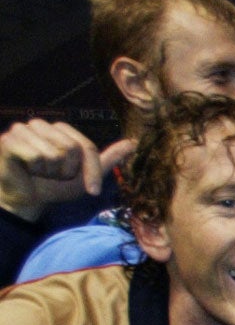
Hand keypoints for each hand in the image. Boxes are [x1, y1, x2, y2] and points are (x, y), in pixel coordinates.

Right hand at [0, 121, 132, 222]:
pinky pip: (36, 156)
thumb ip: (108, 159)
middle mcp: (40, 124)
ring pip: (54, 154)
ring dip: (50, 172)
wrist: (28, 201)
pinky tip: (26, 169)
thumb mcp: (86, 175)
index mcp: (60, 129)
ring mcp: (22, 130)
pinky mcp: (9, 140)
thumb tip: (133, 143)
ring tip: (39, 172)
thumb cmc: (55, 187)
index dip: (91, 171)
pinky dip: (34, 169)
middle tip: (53, 175)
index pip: (86, 147)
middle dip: (67, 171)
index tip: (92, 190)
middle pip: (71, 149)